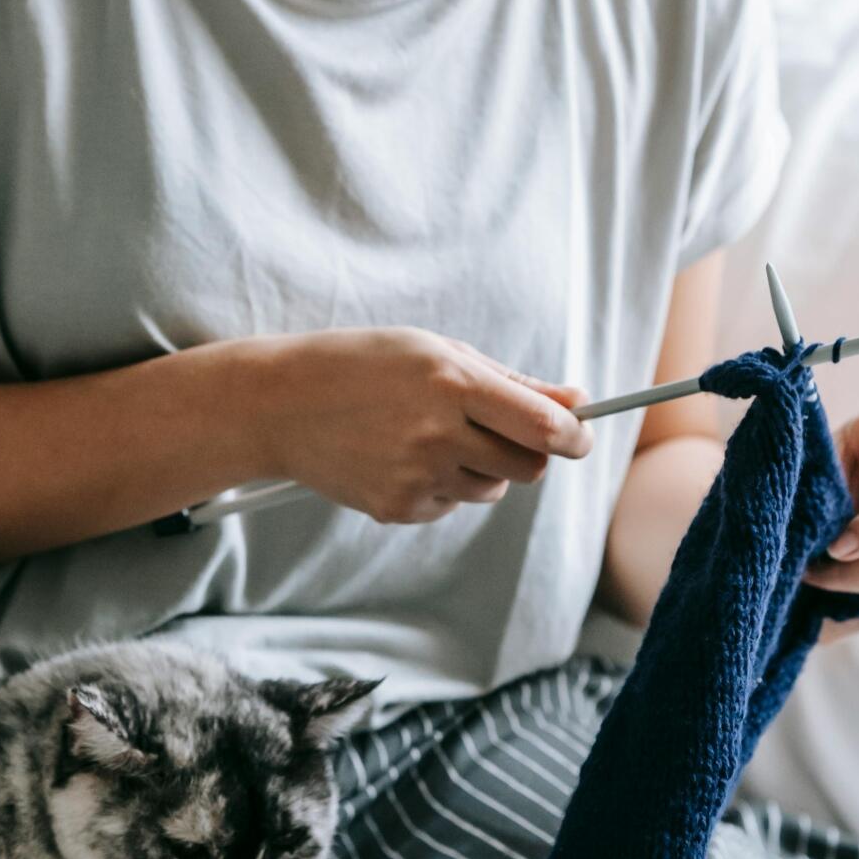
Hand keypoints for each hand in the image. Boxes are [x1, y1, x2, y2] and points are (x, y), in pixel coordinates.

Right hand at [254, 327, 592, 524]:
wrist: (279, 404)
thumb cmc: (363, 365)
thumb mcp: (434, 350)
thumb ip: (509, 380)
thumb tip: (576, 404)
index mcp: (451, 381)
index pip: (541, 425)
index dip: (574, 435)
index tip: (579, 435)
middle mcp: (437, 432)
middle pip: (528, 465)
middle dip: (528, 450)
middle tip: (495, 427)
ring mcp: (416, 475)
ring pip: (493, 487)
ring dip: (481, 465)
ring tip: (431, 434)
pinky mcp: (398, 508)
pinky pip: (452, 504)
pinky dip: (442, 483)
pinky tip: (400, 455)